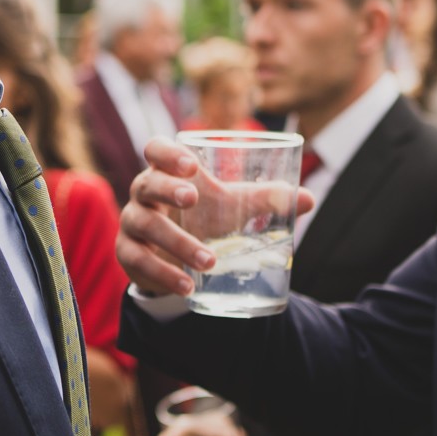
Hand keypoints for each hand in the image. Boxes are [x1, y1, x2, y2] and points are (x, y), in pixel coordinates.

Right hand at [117, 139, 314, 297]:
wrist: (178, 256)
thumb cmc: (205, 218)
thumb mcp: (232, 206)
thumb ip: (265, 200)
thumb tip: (308, 198)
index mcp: (166, 172)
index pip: (154, 149)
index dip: (167, 152)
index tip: (190, 163)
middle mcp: (143, 193)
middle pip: (145, 183)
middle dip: (168, 189)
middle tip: (194, 198)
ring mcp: (132, 223)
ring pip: (145, 225)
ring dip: (177, 242)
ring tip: (209, 261)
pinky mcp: (128, 253)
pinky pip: (138, 260)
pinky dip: (163, 274)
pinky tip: (187, 286)